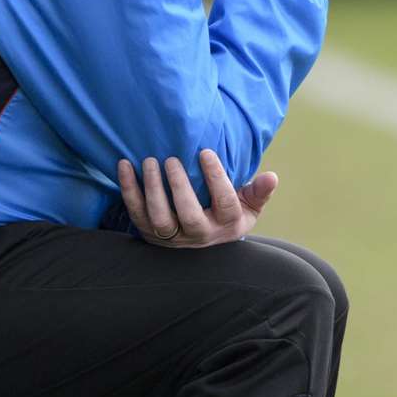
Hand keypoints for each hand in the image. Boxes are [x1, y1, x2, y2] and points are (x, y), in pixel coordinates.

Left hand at [116, 149, 278, 247]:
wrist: (203, 244)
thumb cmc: (227, 216)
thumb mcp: (249, 207)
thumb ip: (259, 192)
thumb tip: (272, 177)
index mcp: (226, 225)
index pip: (224, 203)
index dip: (215, 178)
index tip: (205, 152)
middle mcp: (199, 235)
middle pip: (188, 216)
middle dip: (179, 187)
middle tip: (172, 159)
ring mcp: (172, 238)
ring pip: (159, 219)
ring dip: (152, 190)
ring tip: (150, 161)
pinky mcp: (149, 234)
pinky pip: (135, 213)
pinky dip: (128, 190)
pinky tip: (124, 166)